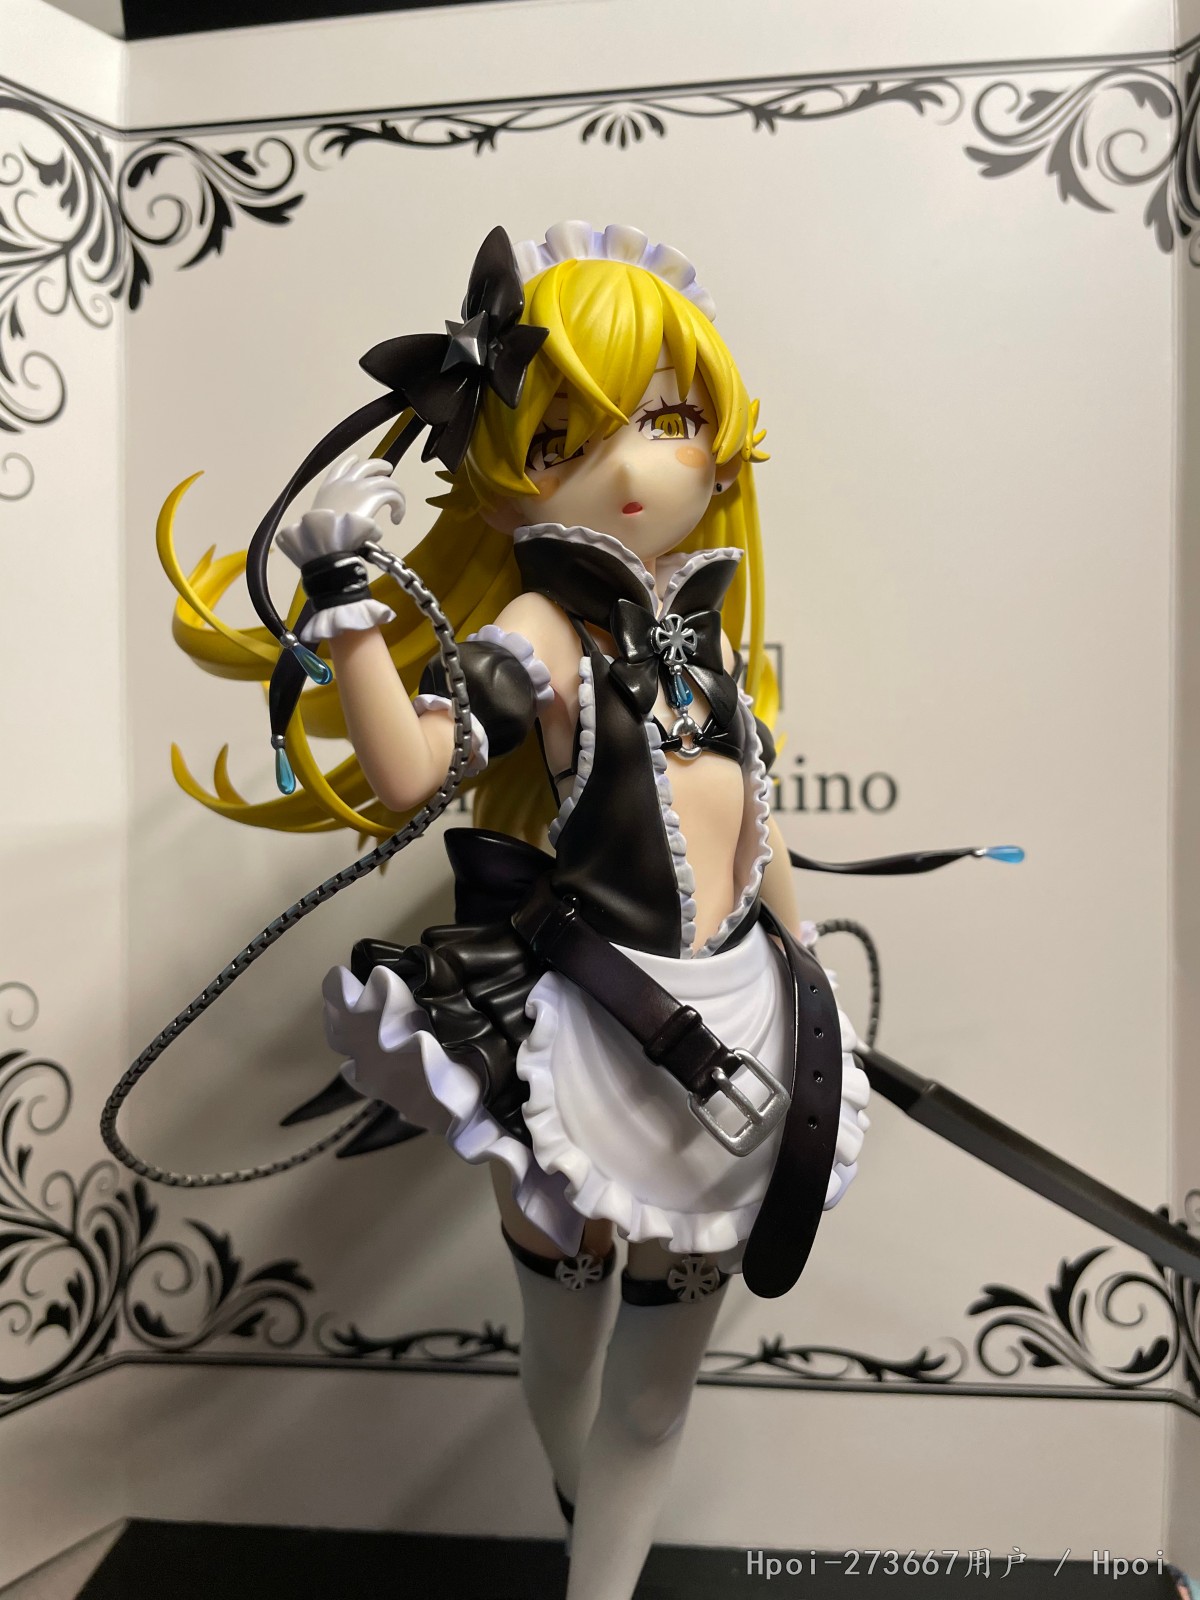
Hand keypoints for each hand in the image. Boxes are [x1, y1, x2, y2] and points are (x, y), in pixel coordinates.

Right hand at [277, 455, 405, 566]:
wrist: (329, 538)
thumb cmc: (324, 536)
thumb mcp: (326, 523)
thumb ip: (345, 520)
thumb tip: (369, 529)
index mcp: (328, 487)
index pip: (340, 467)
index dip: (350, 461)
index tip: (356, 459)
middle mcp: (345, 483)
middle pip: (366, 466)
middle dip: (379, 465)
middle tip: (388, 469)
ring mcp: (360, 487)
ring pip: (385, 481)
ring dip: (395, 492)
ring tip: (398, 504)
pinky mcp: (374, 496)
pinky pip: (394, 495)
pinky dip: (399, 505)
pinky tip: (397, 518)